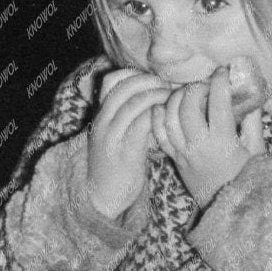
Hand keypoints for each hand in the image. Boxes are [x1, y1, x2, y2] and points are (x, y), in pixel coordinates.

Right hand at [86, 68, 169, 218]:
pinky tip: (167, 118)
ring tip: (171, 98)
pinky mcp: (125, 152)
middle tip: (167, 85)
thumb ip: (129, 117)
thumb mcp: (118, 135)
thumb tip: (154, 96)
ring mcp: (112, 137)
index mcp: (100, 115)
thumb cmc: (117, 164)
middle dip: (149, 82)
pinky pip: (141, 125)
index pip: (111, 81)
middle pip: (123, 88)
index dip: (134, 75)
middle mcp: (103, 123)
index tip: (153, 78)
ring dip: (156, 97)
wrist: (103, 196)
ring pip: (133, 104)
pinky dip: (156, 117)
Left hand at [150, 67, 265, 206]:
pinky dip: (158, 117)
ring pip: (169, 117)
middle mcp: (200, 145)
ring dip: (175, 99)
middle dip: (194, 88)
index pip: (218, 103)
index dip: (220, 82)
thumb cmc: (248, 178)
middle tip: (204, 84)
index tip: (223, 72)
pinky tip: (164, 106)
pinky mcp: (174, 159)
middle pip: (187, 106)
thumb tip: (252, 96)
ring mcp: (183, 153)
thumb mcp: (257, 151)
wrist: (229, 209)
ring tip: (187, 93)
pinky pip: (158, 135)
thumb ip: (253, 122)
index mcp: (224, 141)